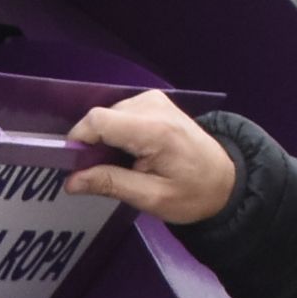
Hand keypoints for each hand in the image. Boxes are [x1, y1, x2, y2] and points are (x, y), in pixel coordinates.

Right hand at [66, 94, 236, 225]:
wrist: (225, 180)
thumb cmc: (192, 194)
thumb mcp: (151, 198)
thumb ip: (110, 184)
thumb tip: (71, 181)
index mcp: (154, 130)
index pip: (98, 121)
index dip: (79, 140)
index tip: (76, 166)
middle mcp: (153, 106)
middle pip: (101, 117)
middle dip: (93, 144)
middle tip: (103, 174)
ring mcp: (154, 99)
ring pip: (108, 115)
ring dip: (105, 140)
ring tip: (122, 165)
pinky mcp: (154, 100)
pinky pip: (120, 113)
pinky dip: (116, 133)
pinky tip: (130, 153)